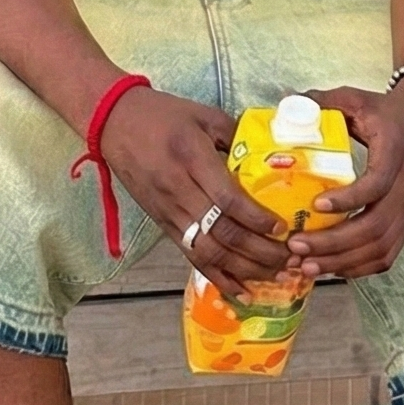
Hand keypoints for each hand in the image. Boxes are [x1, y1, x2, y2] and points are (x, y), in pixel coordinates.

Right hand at [98, 87, 289, 295]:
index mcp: (192, 159)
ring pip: (208, 251)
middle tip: (289, 259)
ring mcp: (168, 211)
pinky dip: (217, 275)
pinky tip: (240, 289)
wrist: (114, 123)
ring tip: (274, 276)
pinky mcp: (162, 224)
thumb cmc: (162, 115)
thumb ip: (235, 135)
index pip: (227, 199)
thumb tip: (269, 155)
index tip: (282, 228)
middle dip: (259, 252)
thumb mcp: (204, 115)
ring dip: (243, 269)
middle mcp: (179, 191)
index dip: (256, 218)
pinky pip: (191, 255)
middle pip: (222, 232)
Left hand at [282, 78, 403, 279]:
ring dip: (342, 261)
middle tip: (296, 246)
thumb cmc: (386, 112)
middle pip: (376, 226)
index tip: (315, 205)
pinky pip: (388, 254)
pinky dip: (360, 267)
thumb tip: (286, 103)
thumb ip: (324, 101)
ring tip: (306, 265)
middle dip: (334, 243)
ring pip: (382, 246)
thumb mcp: (357, 98)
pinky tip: (331, 267)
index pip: (377, 184)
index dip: (349, 199)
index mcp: (397, 150)